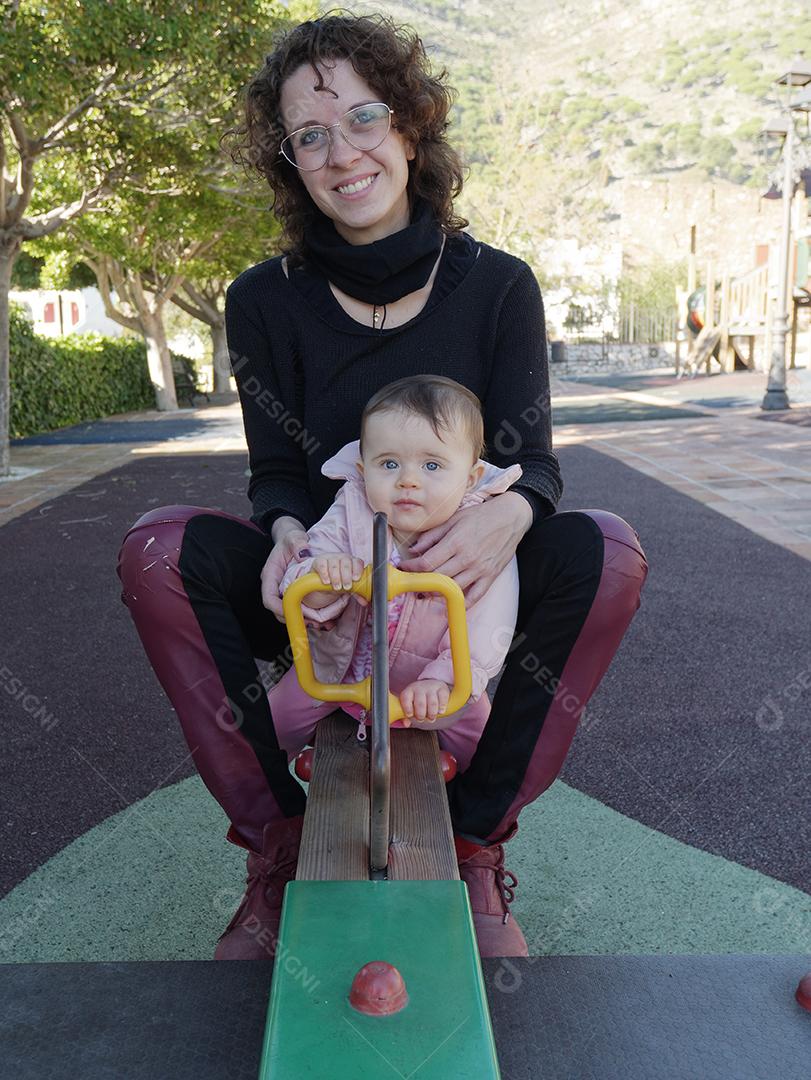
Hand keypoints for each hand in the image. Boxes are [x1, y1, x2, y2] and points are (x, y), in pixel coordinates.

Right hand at [259, 518, 336, 629]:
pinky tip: (322, 618)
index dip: (279, 609)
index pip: (268, 598)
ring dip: (302, 620)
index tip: (294, 613)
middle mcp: (274, 586)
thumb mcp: (294, 537)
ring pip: (288, 612)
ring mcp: (283, 591)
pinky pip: (297, 608)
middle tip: (313, 622)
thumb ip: (297, 543)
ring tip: (321, 623)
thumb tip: (303, 555)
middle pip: (278, 610)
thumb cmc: (291, 540)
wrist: (294, 542)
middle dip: (294, 618)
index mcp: (270, 575)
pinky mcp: (292, 593)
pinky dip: (308, 615)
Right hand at [305, 554, 366, 607]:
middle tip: (346, 587)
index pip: (357, 562)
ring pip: (334, 564)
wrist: (324, 579)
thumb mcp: (348, 586)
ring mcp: (330, 558)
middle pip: (346, 563)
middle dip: (346, 576)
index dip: (357, 569)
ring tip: (336, 587)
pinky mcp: (319, 560)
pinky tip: (326, 581)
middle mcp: (342, 558)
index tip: (356, 579)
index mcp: (352, 562)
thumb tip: (365, 602)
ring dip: (336, 577)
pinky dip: (324, 573)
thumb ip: (357, 593)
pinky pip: (322, 564)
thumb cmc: (340, 580)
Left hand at [398, 492, 532, 605]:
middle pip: (437, 578)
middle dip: (419, 582)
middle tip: (410, 581)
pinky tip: (449, 603)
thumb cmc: (481, 516)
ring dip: (436, 594)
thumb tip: (414, 550)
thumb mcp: (453, 519)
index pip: (426, 562)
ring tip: (425, 592)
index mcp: (456, 542)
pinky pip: (474, 596)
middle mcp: (467, 558)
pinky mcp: (490, 576)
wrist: (511, 517)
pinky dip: (461, 603)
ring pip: (453, 590)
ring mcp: (479, 569)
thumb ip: (432, 535)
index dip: (410, 568)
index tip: (403, 568)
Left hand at [399, 679, 450, 725]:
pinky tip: (440, 712)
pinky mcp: (442, 688)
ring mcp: (431, 687)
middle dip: (421, 715)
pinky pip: (443, 698)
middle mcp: (420, 687)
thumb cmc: (418, 699)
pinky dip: (442, 707)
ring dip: (432, 714)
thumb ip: (406, 716)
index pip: (406, 698)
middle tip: (421, 719)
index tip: (410, 715)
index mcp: (409, 691)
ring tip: (431, 718)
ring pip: (432, 703)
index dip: (407, 708)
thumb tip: (406, 724)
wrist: (430, 685)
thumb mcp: (410, 704)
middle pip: (420, 703)